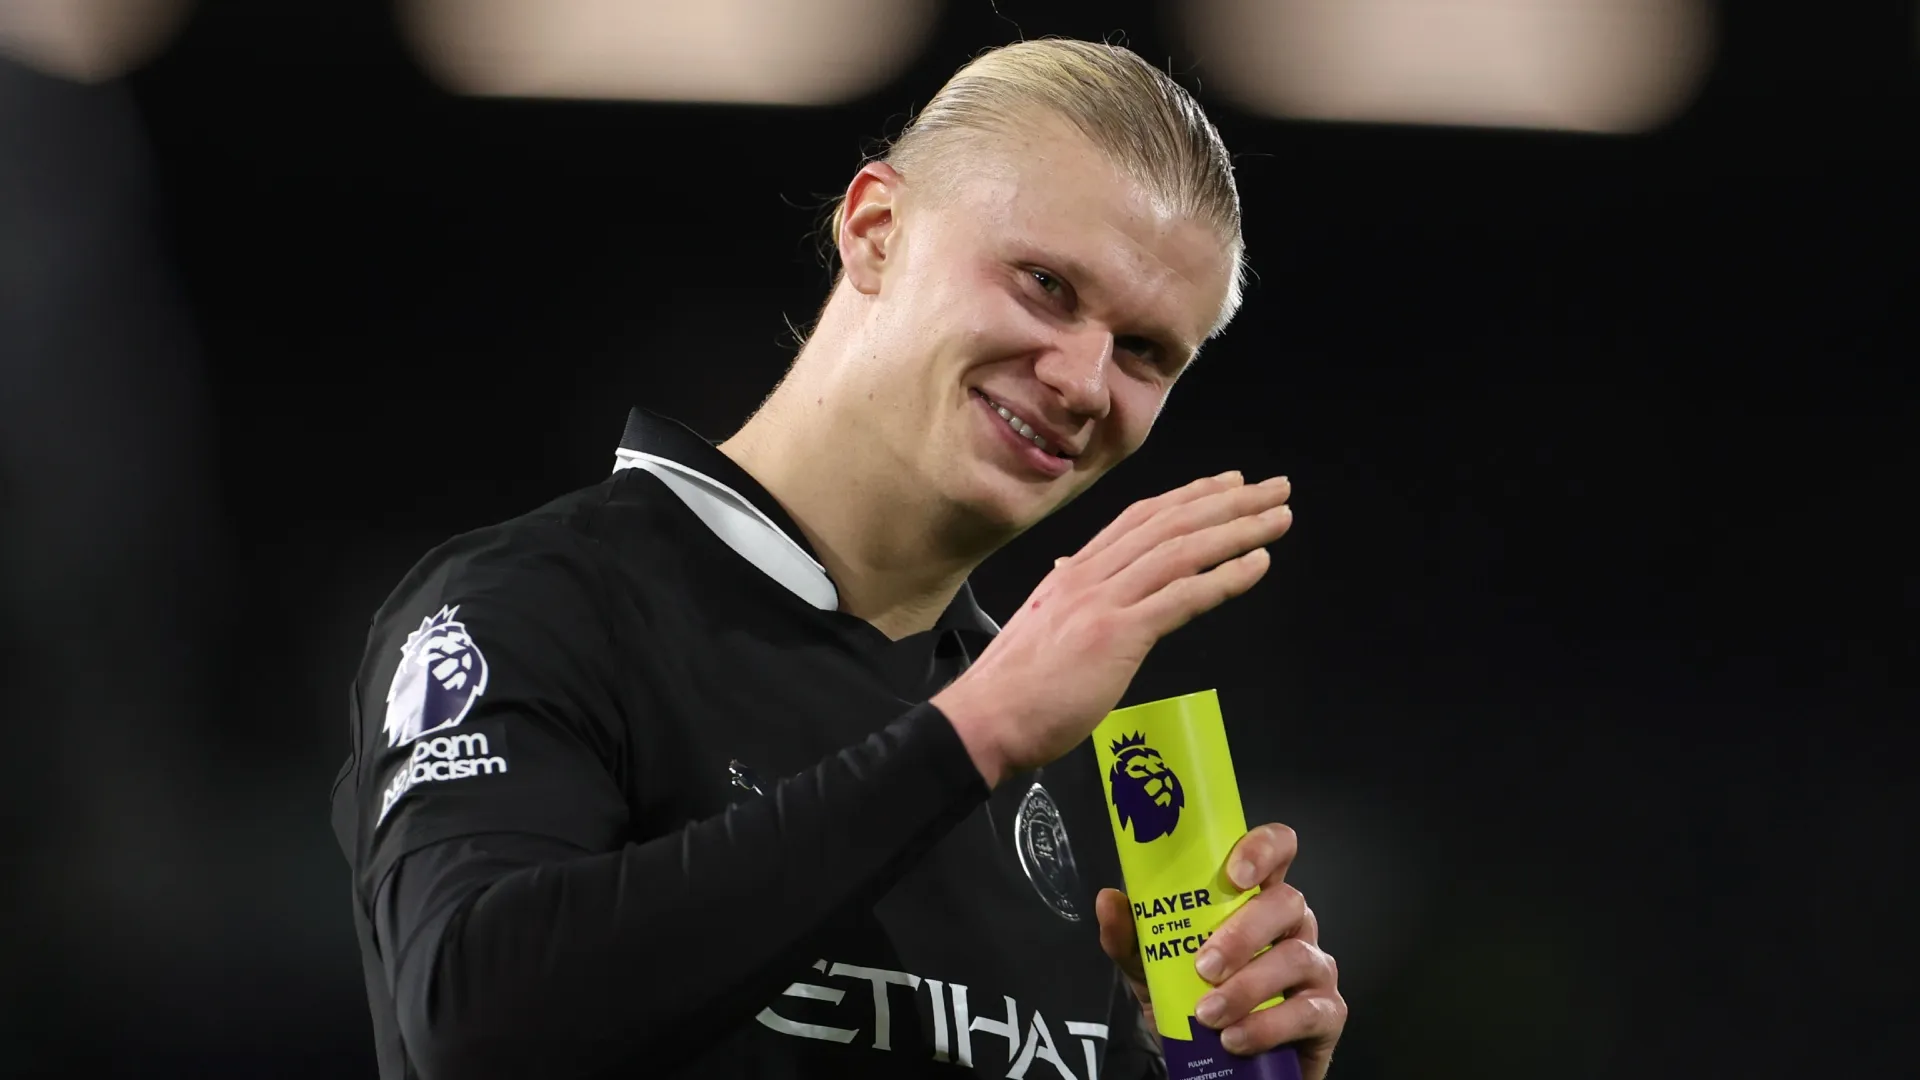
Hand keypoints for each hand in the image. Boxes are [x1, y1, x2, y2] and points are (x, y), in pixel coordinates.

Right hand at [933, 472, 1291, 785]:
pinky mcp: (1117, 636)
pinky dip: (1225, 577)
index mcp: (1072, 573)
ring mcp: (1102, 603)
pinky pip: (1182, 597)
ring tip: (1278, 519)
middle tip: (1274, 488)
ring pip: (1182, 551)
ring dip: (1238, 530)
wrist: (983, 721)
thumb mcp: (1040, 624)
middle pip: (1169, 523)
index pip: (1140, 518)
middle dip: (1227, 502)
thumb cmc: (1012, 689)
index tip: (1227, 484)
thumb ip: (1066, 595)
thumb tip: (1073, 572)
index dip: (1189, 496)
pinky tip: (1257, 564)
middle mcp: (1089, 576)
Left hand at [1096, 824, 1346, 1079]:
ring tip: (1209, 1014)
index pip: (1276, 850)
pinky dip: (1267, 1026)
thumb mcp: (1152, 969)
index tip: (1233, 873)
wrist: (1217, 1067)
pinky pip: (1308, 1012)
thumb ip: (1131, 938)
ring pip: (1297, 957)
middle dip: (1244, 933)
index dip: (1262, 848)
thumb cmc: (1192, 1000)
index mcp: (1255, 898)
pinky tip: (1234, 1038)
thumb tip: (1109, 900)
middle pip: (1287, 902)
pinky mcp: (1327, 1013)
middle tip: (1204, 966)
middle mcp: (1291, 924)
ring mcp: (1314, 966)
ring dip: (1248, 986)